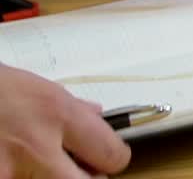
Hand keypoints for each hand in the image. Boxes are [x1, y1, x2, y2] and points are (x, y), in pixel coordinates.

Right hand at [0, 65, 130, 177]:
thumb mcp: (40, 89)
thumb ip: (72, 106)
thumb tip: (95, 115)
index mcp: (58, 113)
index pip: (112, 153)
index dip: (115, 158)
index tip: (111, 158)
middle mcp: (38, 144)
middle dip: (91, 178)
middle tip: (87, 170)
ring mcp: (11, 169)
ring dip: (53, 177)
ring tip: (41, 161)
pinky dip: (24, 175)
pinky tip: (16, 161)